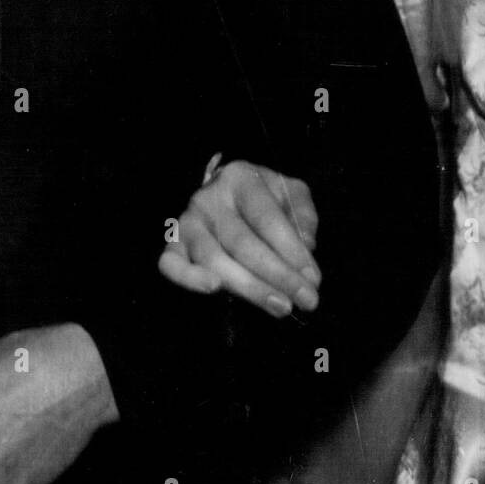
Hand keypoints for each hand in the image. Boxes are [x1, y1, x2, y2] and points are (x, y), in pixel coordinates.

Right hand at [158, 160, 320, 318]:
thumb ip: (302, 216)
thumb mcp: (289, 194)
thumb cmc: (263, 199)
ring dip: (249, 287)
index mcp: (241, 177)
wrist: (224, 194)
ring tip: (280, 306)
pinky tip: (214, 290)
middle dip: (277, 275)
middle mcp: (209, 197)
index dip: (292, 250)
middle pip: (242, 242)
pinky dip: (189, 279)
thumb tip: (306, 247)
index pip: (267, 217)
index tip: (313, 279)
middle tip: (305, 300)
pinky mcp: (172, 245)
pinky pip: (171, 265)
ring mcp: (187, 221)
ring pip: (213, 259)